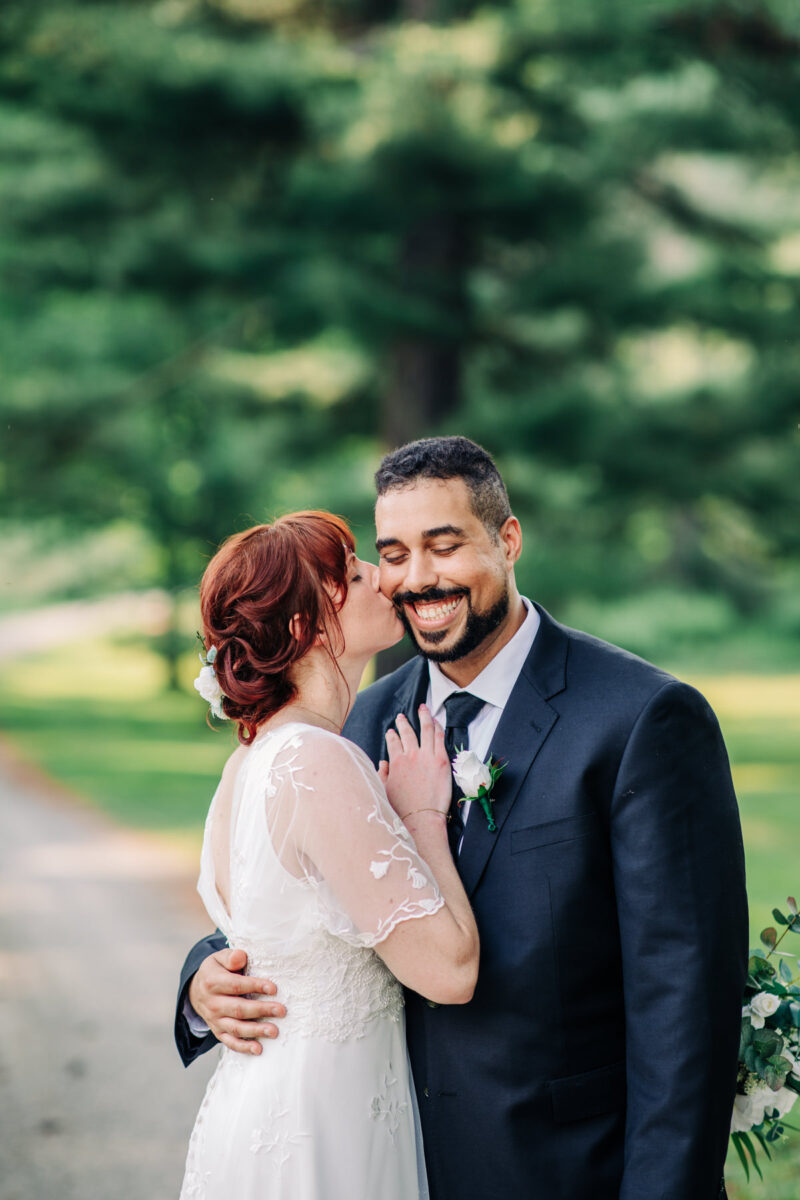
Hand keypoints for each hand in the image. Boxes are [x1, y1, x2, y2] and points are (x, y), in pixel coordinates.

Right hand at [187, 947, 285, 1054]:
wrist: (196, 990)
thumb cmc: (216, 971)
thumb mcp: (219, 958)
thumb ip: (231, 957)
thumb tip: (241, 957)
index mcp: (212, 982)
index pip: (236, 986)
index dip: (255, 986)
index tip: (273, 989)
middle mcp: (212, 1004)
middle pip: (238, 1009)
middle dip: (261, 1010)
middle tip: (281, 1010)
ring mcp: (214, 1020)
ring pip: (235, 1028)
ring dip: (255, 1031)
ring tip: (274, 1031)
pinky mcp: (218, 1031)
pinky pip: (230, 1042)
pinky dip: (243, 1047)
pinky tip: (258, 1049)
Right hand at [378, 705, 450, 820]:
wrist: (422, 817)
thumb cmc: (403, 808)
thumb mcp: (385, 790)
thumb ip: (383, 774)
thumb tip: (383, 763)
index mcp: (396, 762)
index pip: (393, 742)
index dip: (391, 735)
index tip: (391, 732)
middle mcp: (411, 755)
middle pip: (407, 732)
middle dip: (403, 722)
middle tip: (401, 717)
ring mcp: (427, 756)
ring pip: (425, 729)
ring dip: (423, 716)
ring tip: (422, 708)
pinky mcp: (442, 760)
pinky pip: (440, 737)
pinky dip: (438, 727)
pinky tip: (437, 721)